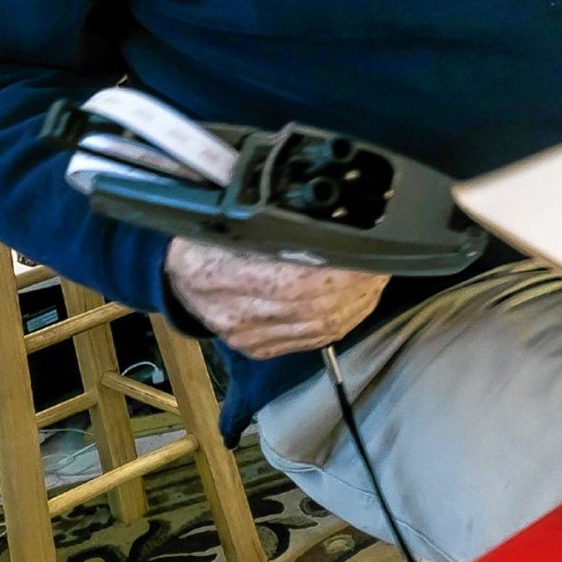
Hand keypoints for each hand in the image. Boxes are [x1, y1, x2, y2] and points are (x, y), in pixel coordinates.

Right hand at [164, 237, 386, 358]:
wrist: (178, 275)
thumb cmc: (209, 238)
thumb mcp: (229, 219)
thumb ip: (271, 222)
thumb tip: (329, 212)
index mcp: (219, 273)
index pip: (296, 281)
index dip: (342, 272)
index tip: (370, 253)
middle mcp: (232, 311)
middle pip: (315, 306)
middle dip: (360, 285)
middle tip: (382, 262)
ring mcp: (246, 335)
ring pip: (320, 326)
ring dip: (359, 303)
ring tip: (376, 278)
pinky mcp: (258, 348)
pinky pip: (314, 340)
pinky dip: (344, 320)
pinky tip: (358, 301)